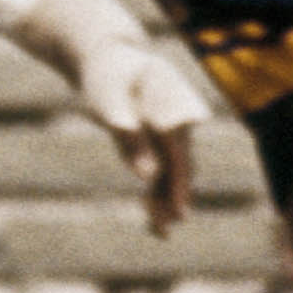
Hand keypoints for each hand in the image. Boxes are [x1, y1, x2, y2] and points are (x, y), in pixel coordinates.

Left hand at [84, 37, 209, 235]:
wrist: (111, 60)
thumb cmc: (109, 72)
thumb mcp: (109, 94)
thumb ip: (128, 133)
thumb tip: (148, 177)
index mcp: (173, 98)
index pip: (183, 137)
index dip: (183, 171)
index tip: (180, 196)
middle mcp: (179, 122)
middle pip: (182, 163)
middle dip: (177, 194)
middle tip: (174, 220)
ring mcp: (170, 137)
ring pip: (173, 175)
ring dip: (168, 201)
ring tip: (162, 232)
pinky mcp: (158, 148)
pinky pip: (161, 177)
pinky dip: (158, 198)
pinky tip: (156, 224)